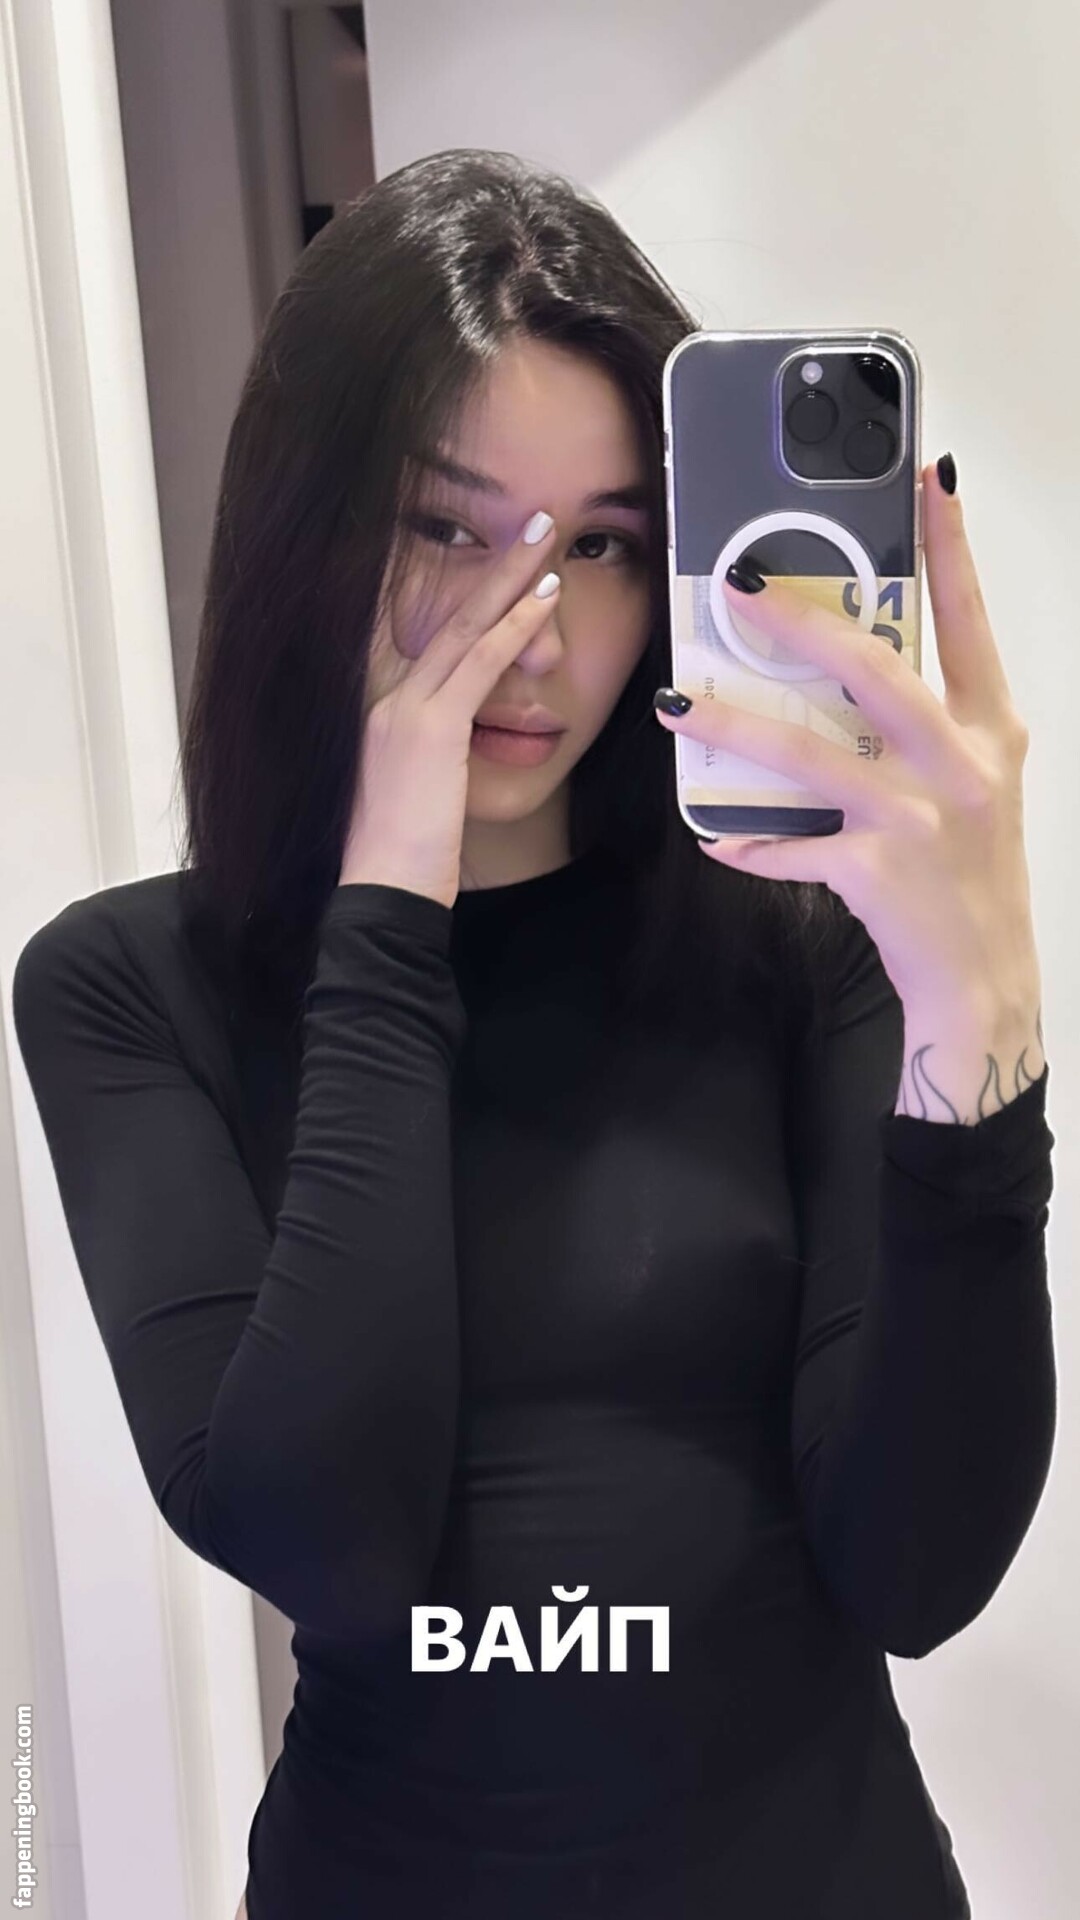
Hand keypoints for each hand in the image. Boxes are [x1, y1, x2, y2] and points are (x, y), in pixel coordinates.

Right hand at [340, 511, 560, 908]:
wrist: (383, 897)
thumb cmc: (406, 858)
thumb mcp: (423, 791)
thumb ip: (442, 753)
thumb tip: (474, 738)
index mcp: (379, 709)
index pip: (419, 632)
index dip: (454, 589)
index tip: (487, 554)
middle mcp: (383, 698)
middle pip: (443, 616)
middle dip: (489, 567)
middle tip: (529, 524)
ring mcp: (402, 709)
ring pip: (462, 626)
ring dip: (508, 578)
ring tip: (544, 538)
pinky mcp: (429, 729)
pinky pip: (478, 663)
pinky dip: (513, 626)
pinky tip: (543, 596)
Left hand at [653, 458, 1040, 1019]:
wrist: (988, 982)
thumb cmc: (970, 873)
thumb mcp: (972, 783)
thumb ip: (925, 724)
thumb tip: (848, 664)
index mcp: (989, 727)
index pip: (968, 619)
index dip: (949, 547)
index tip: (925, 479)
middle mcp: (962, 763)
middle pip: (873, 670)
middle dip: (800, 621)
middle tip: (739, 582)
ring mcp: (920, 819)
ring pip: (812, 755)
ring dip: (737, 726)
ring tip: (678, 704)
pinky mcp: (880, 873)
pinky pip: (795, 850)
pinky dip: (751, 844)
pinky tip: (714, 835)